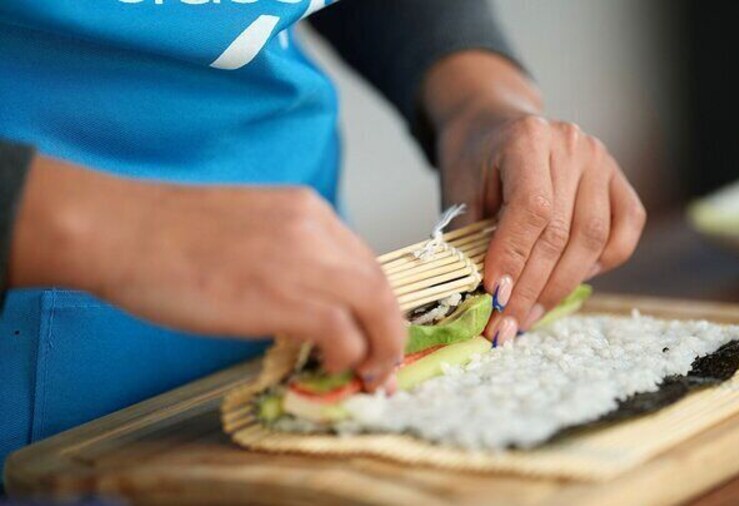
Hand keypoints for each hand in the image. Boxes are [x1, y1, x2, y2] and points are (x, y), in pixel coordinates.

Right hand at [11, 156, 405, 387]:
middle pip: (380, 285)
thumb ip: (285, 250)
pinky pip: (345, 334)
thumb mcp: (246, 225)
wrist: (121, 229)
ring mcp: (305, 262)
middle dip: (390, 331)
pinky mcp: (287, 298)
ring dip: (379, 349)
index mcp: (306, 208)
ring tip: (366, 375)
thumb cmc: (164, 232)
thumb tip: (303, 294)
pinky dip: (349, 356)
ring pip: (377, 309)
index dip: (377, 303)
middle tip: (383, 365)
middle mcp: (316, 229)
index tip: (375, 331)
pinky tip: (331, 366)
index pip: (365, 260)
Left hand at [425, 52, 645, 344]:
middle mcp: (572, 145)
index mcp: (527, 139)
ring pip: (592, 239)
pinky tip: (568, 282)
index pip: (531, 209)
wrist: (494, 124)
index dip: (515, 259)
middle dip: (532, 289)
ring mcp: (601, 161)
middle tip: (506, 326)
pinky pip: (623, 233)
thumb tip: (478, 302)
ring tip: (528, 317)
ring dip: (560, 287)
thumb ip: (469, 241)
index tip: (495, 298)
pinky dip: (600, 265)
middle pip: (562, 232)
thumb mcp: (459, 193)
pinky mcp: (619, 181)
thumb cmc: (474, 162)